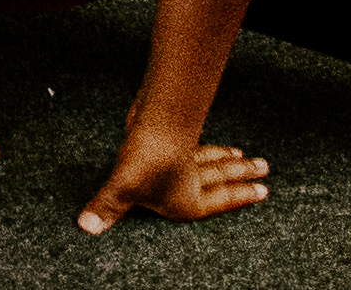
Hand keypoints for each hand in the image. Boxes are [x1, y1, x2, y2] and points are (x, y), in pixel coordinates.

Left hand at [77, 130, 271, 232]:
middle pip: (223, 175)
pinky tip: (213, 142)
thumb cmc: (146, 163)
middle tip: (264, 167)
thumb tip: (86, 226)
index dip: (241, 197)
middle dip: (243, 174)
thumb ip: (107, 209)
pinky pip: (199, 142)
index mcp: (190, 199)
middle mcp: (193, 178)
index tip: (263, 191)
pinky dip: (209, 144)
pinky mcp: (177, 135)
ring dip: (228, 157)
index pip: (221, 200)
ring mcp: (187, 155)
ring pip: (213, 157)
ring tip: (245, 155)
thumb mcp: (125, 190)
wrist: (150, 123)